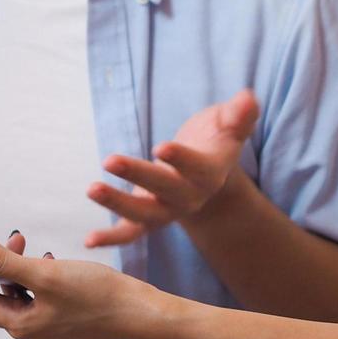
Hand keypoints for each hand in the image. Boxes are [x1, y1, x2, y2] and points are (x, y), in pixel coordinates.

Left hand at [0, 230, 165, 338]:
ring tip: (20, 242)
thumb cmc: (99, 293)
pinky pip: (36, 297)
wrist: (145, 314)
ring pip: (15, 294)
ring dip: (9, 267)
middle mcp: (29, 330)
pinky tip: (45, 262)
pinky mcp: (67, 321)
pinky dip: (32, 276)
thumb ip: (1, 259)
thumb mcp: (45, 272)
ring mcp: (49, 328)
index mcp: (19, 322)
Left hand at [85, 89, 259, 247]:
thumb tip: (249, 98)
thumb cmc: (216, 139)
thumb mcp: (229, 123)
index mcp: (210, 173)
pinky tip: (88, 240)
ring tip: (92, 188)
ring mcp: (167, 211)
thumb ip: (239, 113)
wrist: (207, 173)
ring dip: (117, 203)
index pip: (197, 168)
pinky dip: (111, 238)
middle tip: (110, 159)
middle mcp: (189, 197)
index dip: (181, 159)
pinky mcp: (148, 218)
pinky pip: (131, 233)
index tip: (161, 147)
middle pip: (165, 190)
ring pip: (143, 214)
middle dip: (138, 175)